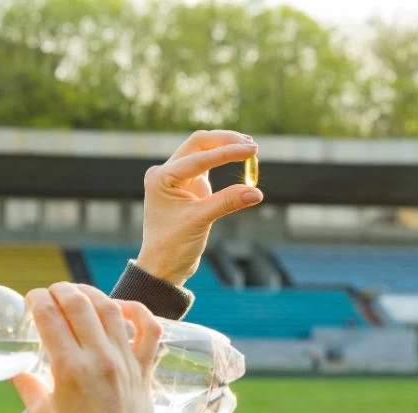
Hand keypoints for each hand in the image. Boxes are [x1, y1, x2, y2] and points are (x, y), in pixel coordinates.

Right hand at [11, 283, 171, 412]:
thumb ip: (28, 387)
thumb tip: (15, 370)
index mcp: (69, 370)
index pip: (50, 317)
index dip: (37, 300)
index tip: (31, 298)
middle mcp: (99, 359)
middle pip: (79, 304)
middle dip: (60, 290)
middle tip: (51, 292)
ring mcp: (126, 363)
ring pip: (111, 309)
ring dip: (92, 293)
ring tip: (79, 293)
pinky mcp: (144, 370)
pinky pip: (150, 330)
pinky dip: (138, 311)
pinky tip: (123, 308)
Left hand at [136, 130, 262, 285]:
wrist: (162, 266)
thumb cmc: (173, 246)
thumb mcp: (200, 221)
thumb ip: (227, 202)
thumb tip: (256, 192)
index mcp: (161, 178)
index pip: (199, 157)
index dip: (227, 153)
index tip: (252, 150)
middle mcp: (165, 172)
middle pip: (199, 144)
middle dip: (226, 142)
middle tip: (252, 146)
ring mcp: (176, 177)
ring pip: (203, 151)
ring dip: (225, 148)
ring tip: (251, 150)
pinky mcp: (187, 185)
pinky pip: (207, 165)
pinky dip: (223, 161)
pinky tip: (241, 159)